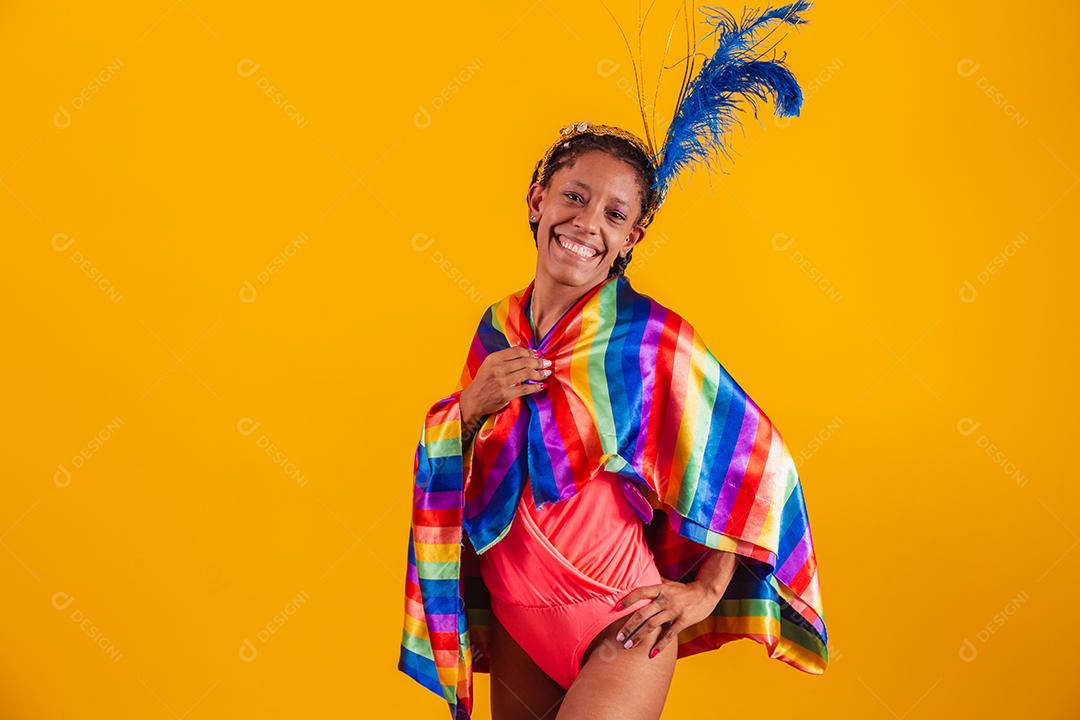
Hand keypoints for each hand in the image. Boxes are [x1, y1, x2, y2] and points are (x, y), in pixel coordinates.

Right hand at [460, 346, 552, 426]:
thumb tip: (526, 354)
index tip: (538, 354)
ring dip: (540, 373)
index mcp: (494, 359)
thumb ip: (504, 359)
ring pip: (527, 373)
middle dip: (539, 362)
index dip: (530, 352)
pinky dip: (536, 386)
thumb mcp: (489, 365)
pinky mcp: (506, 394)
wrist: (473, 400)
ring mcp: (502, 381)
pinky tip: (542, 385)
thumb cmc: (483, 382)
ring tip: (547, 373)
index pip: (517, 351)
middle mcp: (498, 368)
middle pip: (525, 361)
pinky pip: (526, 388)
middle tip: (547, 363)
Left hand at [612, 577, 726, 658]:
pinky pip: (668, 635)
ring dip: (638, 636)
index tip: (616, 608)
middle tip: (619, 637)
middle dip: (629, 626)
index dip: (628, 600)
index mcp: (660, 589)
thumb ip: (655, 583)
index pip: (640, 593)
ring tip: (628, 645)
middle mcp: (665, 600)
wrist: (705, 593)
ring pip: (651, 625)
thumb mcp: (668, 583)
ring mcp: (673, 611)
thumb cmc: (684, 589)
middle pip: (642, 614)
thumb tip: (640, 577)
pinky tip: (650, 654)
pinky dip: (659, 645)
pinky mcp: (682, 621)